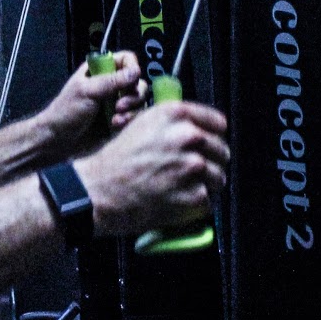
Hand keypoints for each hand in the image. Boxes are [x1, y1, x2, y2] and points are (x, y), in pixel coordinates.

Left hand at [39, 51, 147, 155]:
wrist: (58, 141)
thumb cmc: (67, 111)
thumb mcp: (88, 92)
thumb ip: (112, 81)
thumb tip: (136, 72)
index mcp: (100, 70)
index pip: (125, 59)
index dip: (132, 67)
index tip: (132, 80)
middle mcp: (111, 84)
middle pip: (137, 81)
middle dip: (133, 93)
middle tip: (120, 105)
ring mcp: (116, 102)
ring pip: (138, 99)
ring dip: (132, 108)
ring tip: (117, 118)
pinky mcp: (119, 118)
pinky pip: (134, 115)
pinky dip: (129, 119)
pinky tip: (115, 125)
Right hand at [74, 98, 228, 236]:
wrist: (98, 190)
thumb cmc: (114, 161)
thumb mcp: (140, 124)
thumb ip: (170, 123)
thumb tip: (194, 129)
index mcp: (176, 114)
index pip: (218, 122)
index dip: (214, 135)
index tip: (210, 144)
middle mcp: (188, 136)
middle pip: (222, 150)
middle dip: (211, 162)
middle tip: (194, 172)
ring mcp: (193, 166)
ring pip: (219, 177)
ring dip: (206, 185)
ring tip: (185, 189)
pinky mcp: (194, 194)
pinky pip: (208, 201)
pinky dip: (196, 205)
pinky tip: (178, 201)